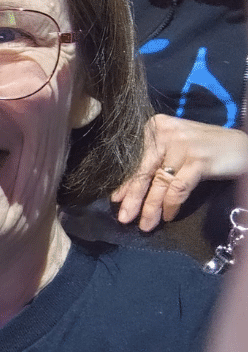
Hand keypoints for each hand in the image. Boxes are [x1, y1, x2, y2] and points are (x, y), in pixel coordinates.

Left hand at [112, 114, 247, 231]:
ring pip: (160, 182)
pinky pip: (178, 188)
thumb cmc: (207, 149)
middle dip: (133, 197)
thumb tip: (127, 191)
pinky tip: (169, 216)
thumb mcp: (176, 150)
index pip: (136, 159)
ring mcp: (182, 146)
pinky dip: (172, 204)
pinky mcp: (198, 160)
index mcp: (156, 126)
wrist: (244, 147)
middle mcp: (165, 133)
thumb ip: (154, 164)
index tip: (116, 200)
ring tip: (145, 224)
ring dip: (151, 207)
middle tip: (124, 218)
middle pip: (144, 170)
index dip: (126, 182)